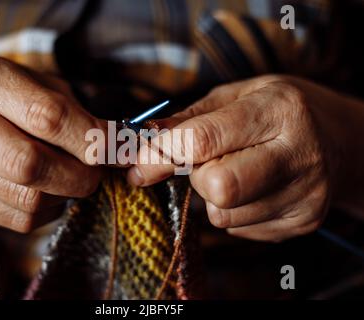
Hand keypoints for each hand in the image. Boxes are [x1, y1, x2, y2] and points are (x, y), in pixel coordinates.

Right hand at [0, 57, 105, 231]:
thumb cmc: (14, 97)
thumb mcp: (44, 85)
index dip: (95, 138)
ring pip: (29, 199)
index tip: (124, 149)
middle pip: (30, 164)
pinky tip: (53, 189)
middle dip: (81, 174)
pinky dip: (52, 209)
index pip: (49, 117)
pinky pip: (23, 219)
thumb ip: (78, 113)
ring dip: (67, 193)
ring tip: (74, 176)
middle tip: (99, 170)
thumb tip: (122, 147)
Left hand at [127, 75, 363, 241]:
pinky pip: (238, 229)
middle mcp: (298, 155)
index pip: (205, 140)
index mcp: (279, 110)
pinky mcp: (301, 223)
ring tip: (235, 169)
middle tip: (203, 161)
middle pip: (217, 187)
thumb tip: (145, 146)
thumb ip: (189, 120)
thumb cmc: (280, 110)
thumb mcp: (237, 95)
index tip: (140, 160)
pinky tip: (252, 188)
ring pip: (223, 215)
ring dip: (212, 195)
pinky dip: (232, 210)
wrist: (338, 139)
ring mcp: (304, 196)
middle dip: (196, 177)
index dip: (162, 152)